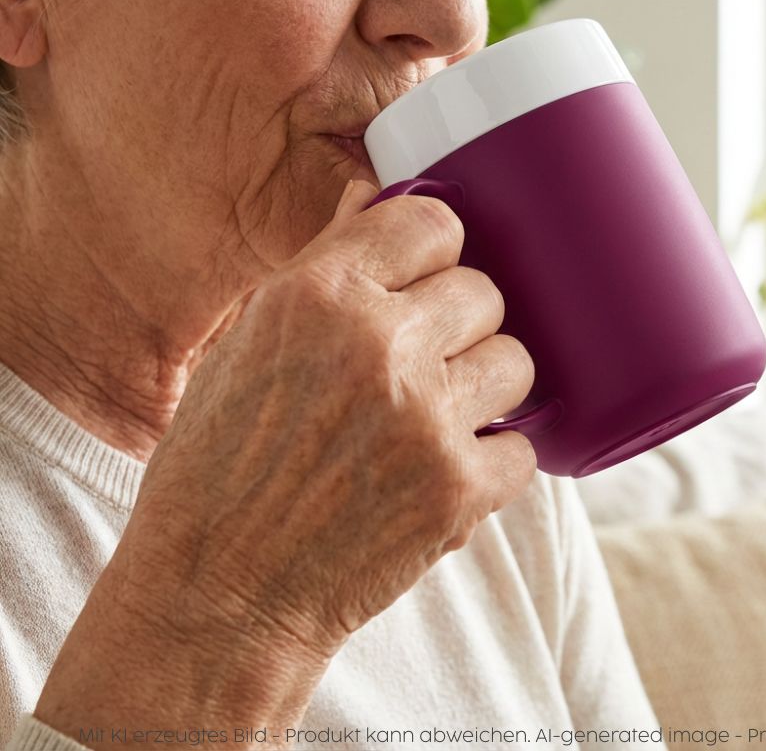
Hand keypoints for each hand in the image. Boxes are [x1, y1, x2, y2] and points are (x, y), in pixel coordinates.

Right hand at [35, 178, 536, 740]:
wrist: (221, 593)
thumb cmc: (220, 466)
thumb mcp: (245, 345)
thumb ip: (322, 262)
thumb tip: (370, 194)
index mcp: (318, 296)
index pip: (432, 223)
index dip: (435, 250)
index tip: (427, 276)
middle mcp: (379, 345)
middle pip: (483, 289)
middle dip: (459, 322)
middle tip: (423, 361)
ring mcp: (426, 420)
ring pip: (516, 360)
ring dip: (484, 385)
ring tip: (435, 416)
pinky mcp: (459, 491)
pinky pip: (523, 448)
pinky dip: (492, 460)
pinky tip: (443, 471)